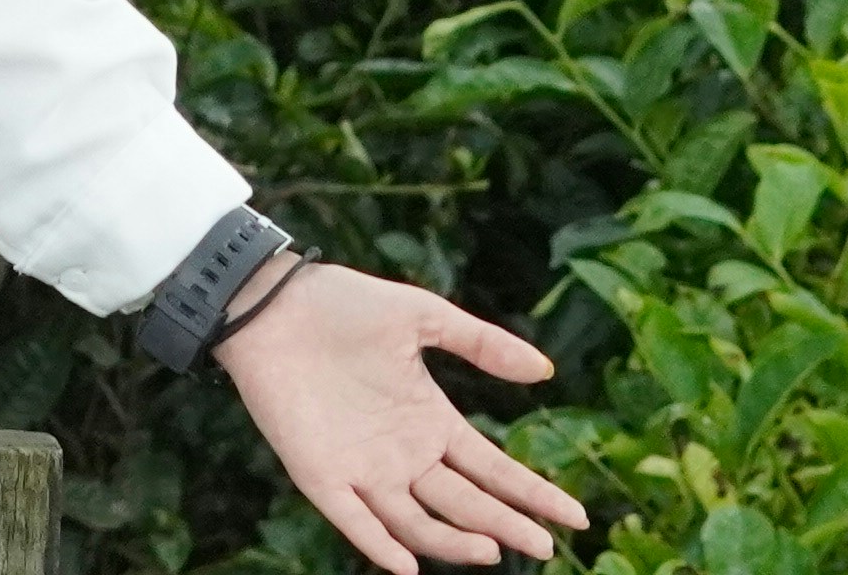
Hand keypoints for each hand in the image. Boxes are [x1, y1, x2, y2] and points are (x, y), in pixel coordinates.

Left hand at [216, 263, 586, 568]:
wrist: (271, 300)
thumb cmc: (343, 305)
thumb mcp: (422, 317)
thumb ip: (481, 344)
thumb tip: (545, 371)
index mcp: (431, 420)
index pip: (493, 469)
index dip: (533, 494)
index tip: (576, 517)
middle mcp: (403, 454)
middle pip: (465, 503)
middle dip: (507, 525)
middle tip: (546, 546)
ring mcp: (363, 468)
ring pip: (417, 522)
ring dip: (451, 541)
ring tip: (489, 550)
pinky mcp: (319, 473)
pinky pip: (354, 519)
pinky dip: (379, 544)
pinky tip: (407, 564)